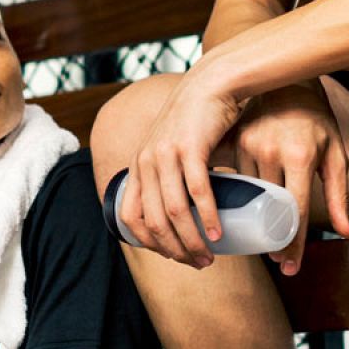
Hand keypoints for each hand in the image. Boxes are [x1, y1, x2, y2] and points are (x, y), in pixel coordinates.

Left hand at [119, 64, 243, 268]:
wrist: (211, 84)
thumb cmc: (198, 122)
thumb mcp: (173, 151)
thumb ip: (171, 177)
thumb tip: (184, 215)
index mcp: (138, 166)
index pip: (130, 218)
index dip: (150, 244)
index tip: (175, 256)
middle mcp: (146, 162)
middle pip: (154, 221)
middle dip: (176, 250)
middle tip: (199, 264)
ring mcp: (165, 154)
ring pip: (174, 211)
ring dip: (192, 240)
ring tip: (210, 256)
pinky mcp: (189, 147)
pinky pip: (196, 191)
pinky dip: (208, 216)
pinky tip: (218, 233)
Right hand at [226, 83, 348, 273]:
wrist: (290, 85)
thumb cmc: (318, 123)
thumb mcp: (335, 156)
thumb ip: (338, 195)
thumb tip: (345, 233)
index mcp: (299, 155)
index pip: (294, 211)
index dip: (292, 243)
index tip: (291, 267)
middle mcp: (269, 150)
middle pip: (268, 209)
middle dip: (272, 239)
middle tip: (278, 260)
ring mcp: (247, 144)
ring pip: (247, 196)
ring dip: (253, 220)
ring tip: (261, 240)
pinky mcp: (233, 141)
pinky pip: (233, 179)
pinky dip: (238, 198)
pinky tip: (241, 213)